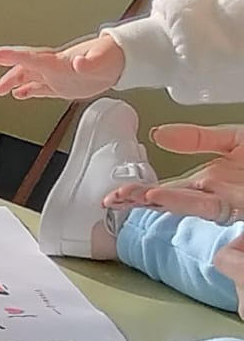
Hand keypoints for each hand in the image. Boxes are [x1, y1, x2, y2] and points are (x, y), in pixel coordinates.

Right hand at [0, 33, 124, 100]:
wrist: (123, 62)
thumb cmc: (112, 56)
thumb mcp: (101, 58)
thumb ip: (88, 62)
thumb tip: (78, 63)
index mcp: (58, 60)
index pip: (29, 57)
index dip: (10, 56)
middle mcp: (53, 67)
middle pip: (23, 67)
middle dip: (4, 66)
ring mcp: (56, 76)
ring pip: (28, 77)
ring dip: (12, 81)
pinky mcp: (62, 86)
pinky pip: (40, 88)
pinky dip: (27, 91)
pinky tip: (20, 95)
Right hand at [105, 123, 243, 230]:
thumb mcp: (232, 138)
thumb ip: (197, 138)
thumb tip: (158, 134)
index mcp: (210, 182)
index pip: (166, 189)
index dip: (138, 191)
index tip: (115, 194)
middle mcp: (214, 197)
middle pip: (167, 200)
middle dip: (138, 200)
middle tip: (111, 200)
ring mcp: (227, 203)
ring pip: (184, 205)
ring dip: (157, 200)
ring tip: (134, 196)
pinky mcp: (238, 206)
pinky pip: (206, 205)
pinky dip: (180, 201)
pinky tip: (160, 196)